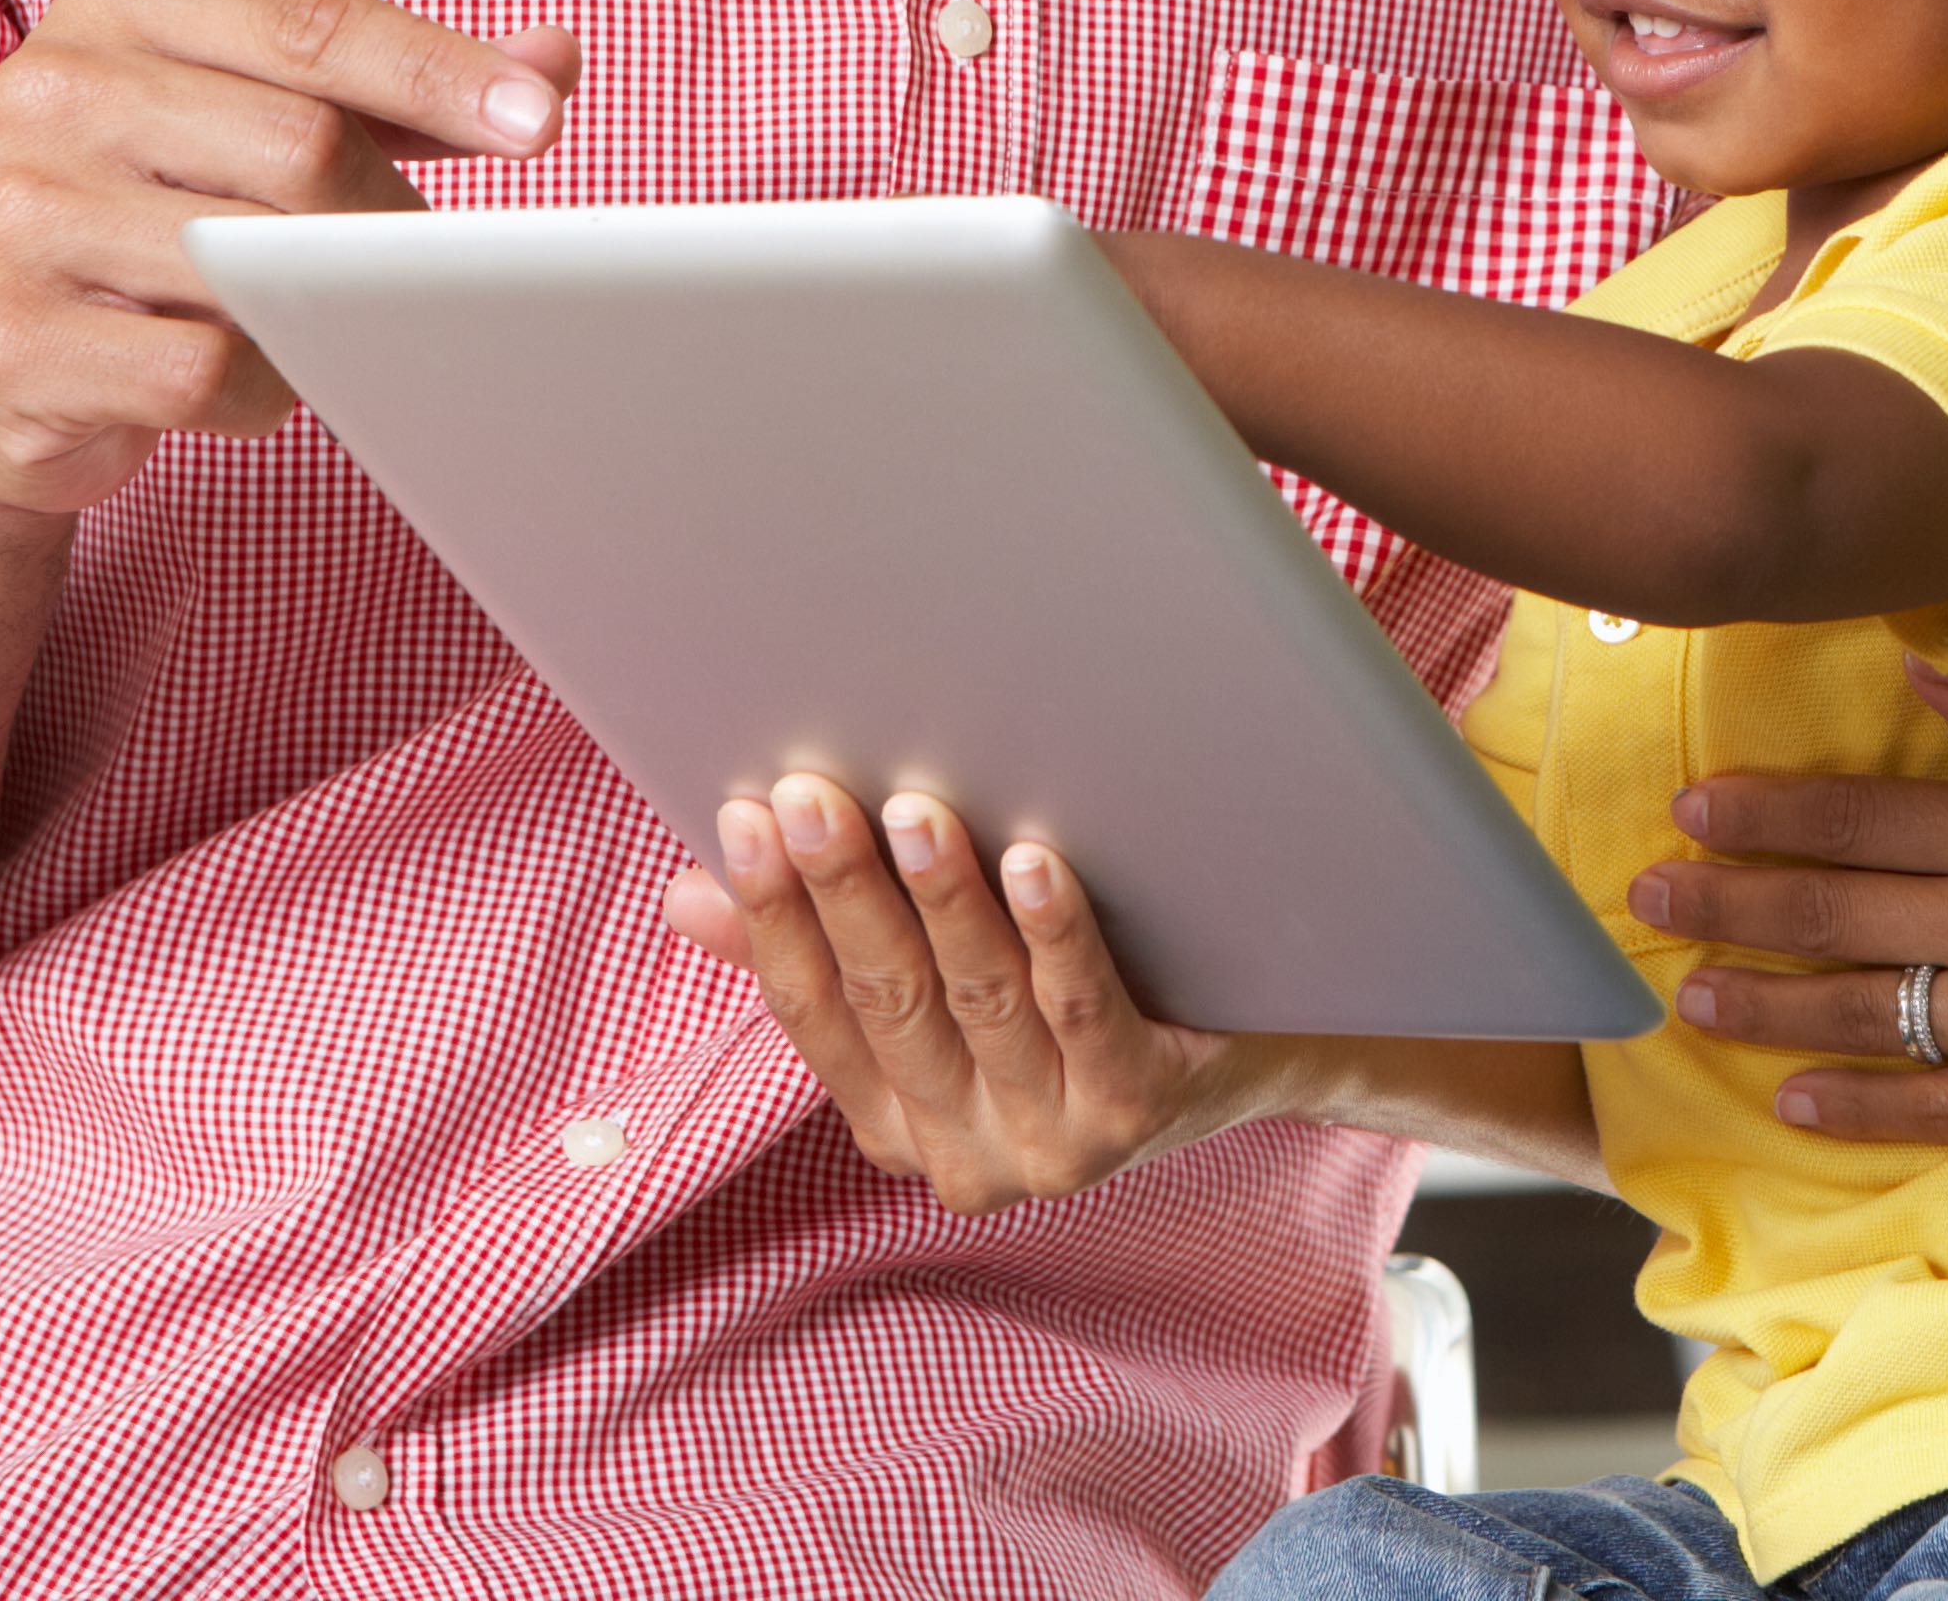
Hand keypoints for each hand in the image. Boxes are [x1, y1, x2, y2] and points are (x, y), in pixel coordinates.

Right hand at [0, 0, 574, 514]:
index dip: (442, 74)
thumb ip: (397, 83)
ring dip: (321, 310)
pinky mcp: (6, 341)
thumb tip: (553, 58)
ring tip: (303, 315)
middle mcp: (50, 87)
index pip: (314, 25)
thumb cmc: (157, 204)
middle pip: (302, 147)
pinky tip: (239, 376)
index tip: (541, 122)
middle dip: (384, 216)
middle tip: (410, 266)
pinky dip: (259, 389)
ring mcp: (14, 215)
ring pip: (257, 267)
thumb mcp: (257, 109)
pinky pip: (202, 373)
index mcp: (119, 0)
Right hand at [671, 774, 1276, 1215]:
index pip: (811, 1014)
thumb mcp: (944, 988)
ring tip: (918, 809)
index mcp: (894, 1125)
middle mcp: (962, 1155)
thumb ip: (826, 950)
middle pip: (889, 1003)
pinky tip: (1038, 864)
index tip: (744, 818)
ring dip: (943, 901)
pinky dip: (1056, 936)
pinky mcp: (1137, 1115)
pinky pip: (1086, 1013)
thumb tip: (688, 896)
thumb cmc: (1078, 997)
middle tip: (811, 791)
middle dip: (844, 892)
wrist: (1259, 1049)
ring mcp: (1052, 1144)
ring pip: (981, 1002)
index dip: (774, 916)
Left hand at [1640, 650, 1947, 1145]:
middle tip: (1647, 901)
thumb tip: (1929, 678)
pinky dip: (1866, 1108)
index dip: (1771, 816)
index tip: (1695, 809)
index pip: (1868, 820)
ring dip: (1771, 1004)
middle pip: (1843, 916)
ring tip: (1691, 997)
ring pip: (1875, 1015)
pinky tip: (1801, 1099)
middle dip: (1732, 905)